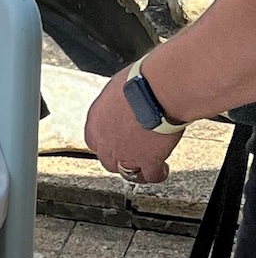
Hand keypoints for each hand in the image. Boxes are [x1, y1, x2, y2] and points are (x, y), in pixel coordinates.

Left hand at [85, 67, 180, 184]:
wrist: (155, 92)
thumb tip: (124, 102)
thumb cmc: (139, 82)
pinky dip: (157, 173)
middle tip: (133, 151)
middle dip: (120, 156)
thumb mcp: (118, 89)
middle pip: (108, 159)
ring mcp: (125, 154)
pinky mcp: (146, 161)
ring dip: (136, 169)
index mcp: (95, 121)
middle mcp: (105, 141)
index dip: (108, 141)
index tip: (117, 138)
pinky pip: (151, 176)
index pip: (94, 140)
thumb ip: (117, 104)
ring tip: (146, 165)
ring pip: (126, 172)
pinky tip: (162, 168)